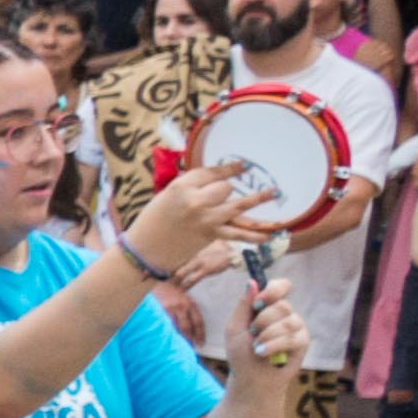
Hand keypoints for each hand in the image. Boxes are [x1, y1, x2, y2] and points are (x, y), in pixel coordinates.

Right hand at [129, 162, 264, 272]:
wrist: (145, 251)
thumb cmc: (151, 222)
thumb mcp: (166, 198)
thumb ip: (188, 189)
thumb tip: (211, 182)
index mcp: (180, 187)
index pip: (210, 172)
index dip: (228, 169)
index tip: (242, 166)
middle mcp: (195, 201)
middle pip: (225, 188)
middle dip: (227, 190)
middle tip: (224, 194)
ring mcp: (205, 219)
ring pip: (237, 205)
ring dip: (257, 199)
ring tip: (272, 193)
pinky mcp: (211, 235)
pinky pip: (238, 233)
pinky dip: (254, 235)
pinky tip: (269, 234)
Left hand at [243, 273, 312, 372]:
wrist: (250, 378)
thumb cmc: (241, 353)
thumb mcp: (235, 327)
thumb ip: (243, 305)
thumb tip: (252, 282)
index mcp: (268, 306)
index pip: (281, 286)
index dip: (273, 290)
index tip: (258, 303)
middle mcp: (285, 313)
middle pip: (282, 305)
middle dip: (262, 321)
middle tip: (253, 334)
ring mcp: (296, 326)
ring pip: (289, 322)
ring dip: (267, 336)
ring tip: (257, 347)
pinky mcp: (303, 341)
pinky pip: (294, 337)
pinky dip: (275, 346)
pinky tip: (263, 353)